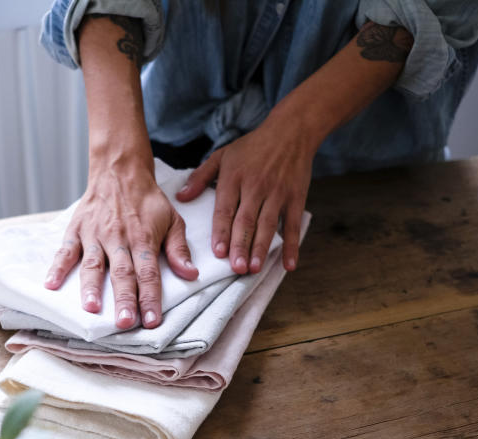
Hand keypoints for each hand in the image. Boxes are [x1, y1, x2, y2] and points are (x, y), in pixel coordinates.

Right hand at [44, 161, 198, 329]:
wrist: (119, 171)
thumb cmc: (148, 201)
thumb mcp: (172, 220)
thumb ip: (179, 249)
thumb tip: (191, 274)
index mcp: (143, 239)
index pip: (148, 273)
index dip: (150, 298)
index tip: (152, 320)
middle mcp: (118, 239)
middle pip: (122, 273)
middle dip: (124, 299)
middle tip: (125, 323)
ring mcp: (95, 235)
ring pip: (93, 265)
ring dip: (91, 287)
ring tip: (91, 308)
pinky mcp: (76, 230)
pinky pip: (65, 251)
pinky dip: (57, 267)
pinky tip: (50, 284)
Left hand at [175, 114, 313, 274]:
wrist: (291, 131)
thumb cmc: (253, 146)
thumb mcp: (223, 155)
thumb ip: (200, 177)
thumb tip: (181, 197)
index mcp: (235, 177)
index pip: (225, 209)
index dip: (222, 231)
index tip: (218, 252)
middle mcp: (256, 186)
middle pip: (246, 220)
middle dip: (241, 245)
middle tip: (236, 268)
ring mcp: (278, 193)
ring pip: (268, 224)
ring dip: (261, 248)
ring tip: (254, 268)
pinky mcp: (296, 197)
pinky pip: (292, 224)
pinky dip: (292, 245)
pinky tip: (288, 264)